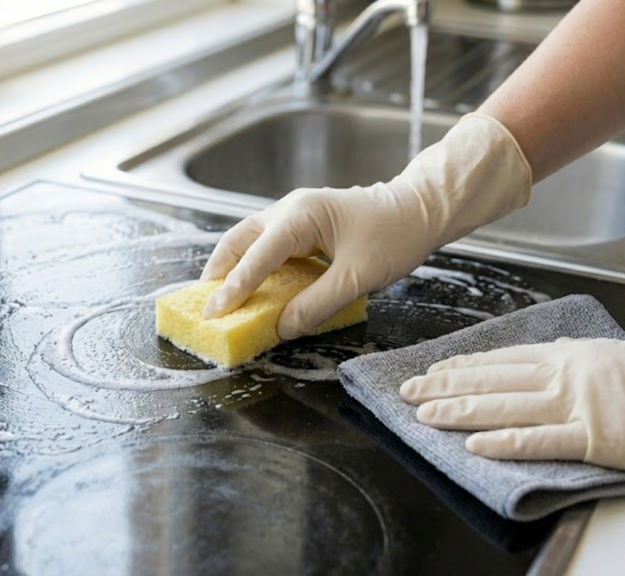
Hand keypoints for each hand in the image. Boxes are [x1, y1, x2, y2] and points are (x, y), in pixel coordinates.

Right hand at [200, 113, 531, 339]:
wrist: (420, 210)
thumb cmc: (394, 235)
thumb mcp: (358, 277)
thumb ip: (317, 304)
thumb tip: (282, 328)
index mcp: (300, 216)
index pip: (257, 256)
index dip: (234, 287)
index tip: (214, 312)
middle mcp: (289, 210)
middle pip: (239, 240)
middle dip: (219, 272)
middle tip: (204, 305)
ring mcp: (295, 215)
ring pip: (250, 240)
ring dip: (233, 268)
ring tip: (220, 298)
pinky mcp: (303, 226)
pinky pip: (268, 246)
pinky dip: (254, 266)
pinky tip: (253, 288)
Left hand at [399, 337, 624, 475]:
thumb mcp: (623, 356)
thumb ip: (584, 363)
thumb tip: (558, 363)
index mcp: (575, 353)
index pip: (505, 359)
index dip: (465, 366)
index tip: (436, 369)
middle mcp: (569, 373)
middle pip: (494, 379)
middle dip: (445, 385)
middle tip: (408, 391)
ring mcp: (581, 403)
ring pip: (505, 406)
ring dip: (459, 411)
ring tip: (423, 414)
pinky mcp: (598, 436)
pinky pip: (541, 440)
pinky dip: (505, 443)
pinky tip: (474, 445)